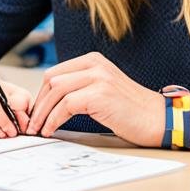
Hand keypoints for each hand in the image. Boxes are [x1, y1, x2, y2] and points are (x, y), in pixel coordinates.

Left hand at [24, 52, 162, 146]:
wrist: (157, 118)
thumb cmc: (131, 110)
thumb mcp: (103, 89)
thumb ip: (81, 87)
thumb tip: (51, 102)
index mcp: (93, 60)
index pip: (55, 73)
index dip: (41, 94)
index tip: (35, 112)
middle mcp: (95, 64)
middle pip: (51, 79)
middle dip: (38, 103)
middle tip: (32, 123)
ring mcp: (98, 77)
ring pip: (56, 91)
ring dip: (42, 113)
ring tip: (38, 129)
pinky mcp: (99, 94)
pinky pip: (66, 105)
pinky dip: (54, 119)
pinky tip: (51, 129)